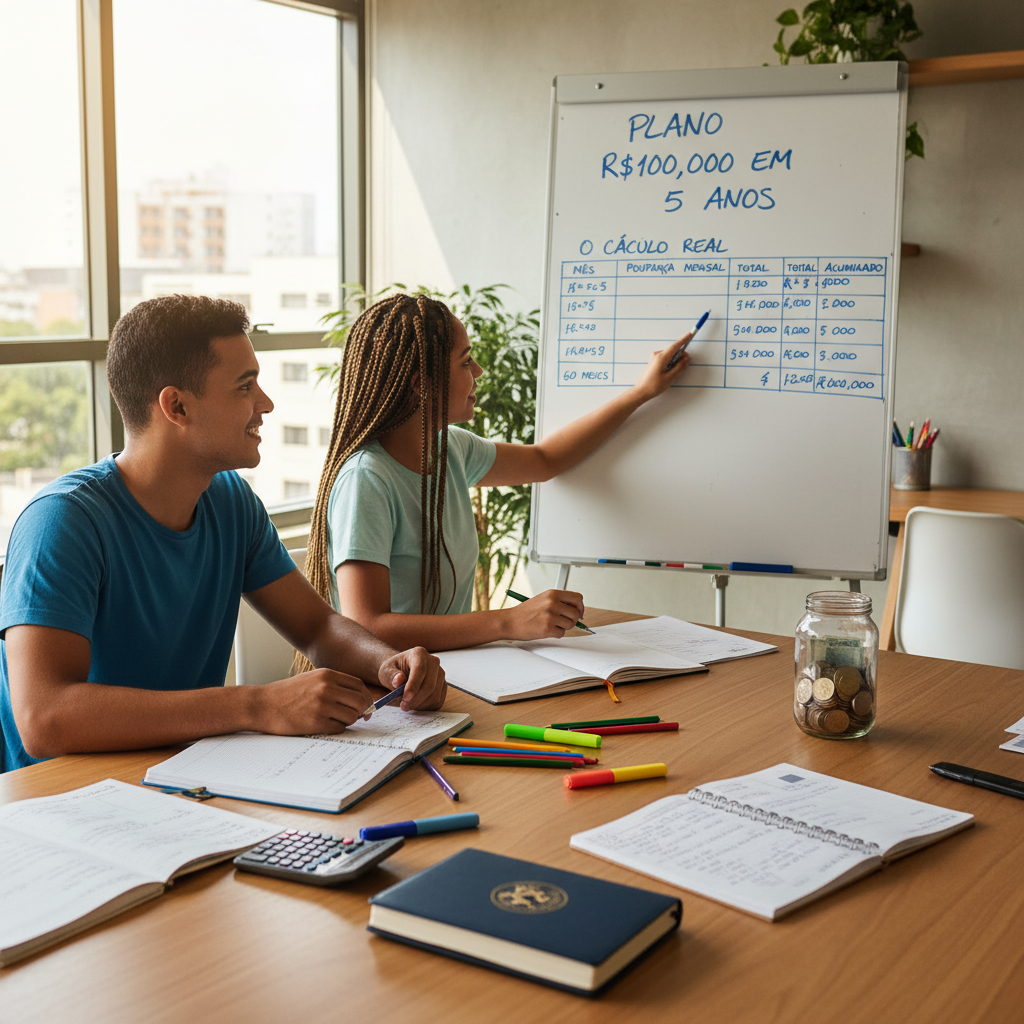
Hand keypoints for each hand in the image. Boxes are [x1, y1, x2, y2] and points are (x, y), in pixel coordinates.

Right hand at [252, 669, 373, 734]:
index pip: (359, 685)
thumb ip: (334, 685)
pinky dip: (336, 729)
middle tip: (355, 716)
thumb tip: (359, 698)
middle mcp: (326, 688)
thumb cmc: (287, 693)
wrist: (263, 705)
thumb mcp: (312, 679)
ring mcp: (322, 705)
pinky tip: (324, 725)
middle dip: (361, 711)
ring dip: (347, 721)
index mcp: (327, 675)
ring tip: (333, 719)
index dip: (365, 697)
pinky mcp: (316, 722)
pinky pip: (340, 728)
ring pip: (352, 716)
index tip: (364, 705)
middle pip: (360, 701)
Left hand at [379, 647, 446, 710]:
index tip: (405, 698)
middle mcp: (433, 662)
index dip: (413, 685)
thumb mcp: (386, 671)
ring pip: (434, 695)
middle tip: (403, 706)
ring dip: (420, 705)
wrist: (402, 672)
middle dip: (416, 700)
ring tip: (407, 704)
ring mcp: (440, 674)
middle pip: (429, 685)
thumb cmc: (394, 670)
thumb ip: (390, 675)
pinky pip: (437, 701)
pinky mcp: (443, 685)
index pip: (420, 669)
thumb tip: (399, 680)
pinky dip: (425, 707)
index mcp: (418, 654)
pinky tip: (415, 704)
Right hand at [506, 590, 584, 640]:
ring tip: (551, 624)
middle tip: (563, 621)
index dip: (580, 607)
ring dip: (563, 627)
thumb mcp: (543, 599)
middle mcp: (552, 603)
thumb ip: (560, 601)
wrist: (510, 621)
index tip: (579, 613)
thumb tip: (578, 610)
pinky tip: (546, 630)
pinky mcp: (547, 628)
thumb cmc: (526, 612)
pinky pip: (561, 634)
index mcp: (552, 593)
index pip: (578, 598)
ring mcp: (550, 616)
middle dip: (572, 619)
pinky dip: (556, 634)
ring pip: (570, 624)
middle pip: (576, 613)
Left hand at [632, 330, 692, 401]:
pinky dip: (671, 361)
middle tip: (686, 364)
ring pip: (670, 354)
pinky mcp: (654, 361)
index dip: (684, 340)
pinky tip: (670, 371)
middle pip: (674, 350)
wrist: (641, 391)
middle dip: (681, 355)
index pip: (675, 346)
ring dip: (676, 360)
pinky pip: (666, 357)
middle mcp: (657, 354)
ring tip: (674, 371)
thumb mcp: (670, 377)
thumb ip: (680, 366)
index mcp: (662, 357)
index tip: (690, 334)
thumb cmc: (654, 385)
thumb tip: (686, 358)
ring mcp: (655, 357)